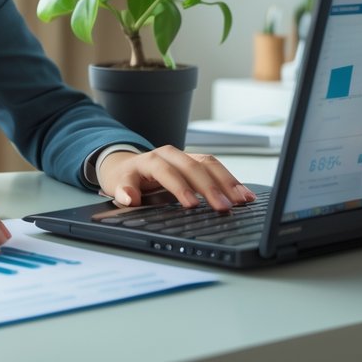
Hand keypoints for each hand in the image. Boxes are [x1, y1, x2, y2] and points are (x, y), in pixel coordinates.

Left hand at [97, 146, 255, 211]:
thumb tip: (128, 198)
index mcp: (151, 159)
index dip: (180, 187)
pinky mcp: (197, 162)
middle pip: (193, 167)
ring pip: (209, 164)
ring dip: (227, 182)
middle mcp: (170, 154)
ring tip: (242, 200)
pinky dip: (231, 181)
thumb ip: (123, 191)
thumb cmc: (126, 177)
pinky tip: (244, 194)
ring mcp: (186, 156)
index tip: (192, 205)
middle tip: (223, 207)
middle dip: (210, 187)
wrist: (129, 165)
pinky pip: (216, 168)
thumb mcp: (117, 184)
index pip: (167, 171)